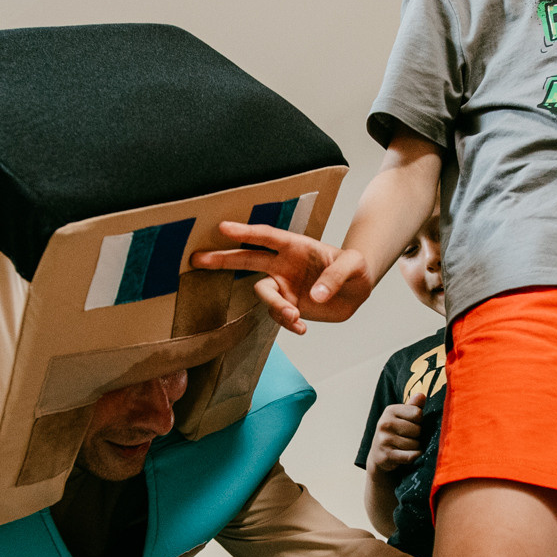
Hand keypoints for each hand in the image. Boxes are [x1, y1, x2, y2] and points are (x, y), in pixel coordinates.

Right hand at [192, 222, 374, 332]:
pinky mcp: (290, 305)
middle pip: (247, 259)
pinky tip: (302, 328)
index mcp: (296, 246)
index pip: (266, 237)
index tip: (223, 228)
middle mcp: (284, 265)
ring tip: (295, 318)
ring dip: (275, 307)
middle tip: (197, 259)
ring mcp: (284, 285)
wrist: (359, 290)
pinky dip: (288, 324)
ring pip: (264, 295)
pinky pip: (279, 316)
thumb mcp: (354, 267)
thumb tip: (314, 295)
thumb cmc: (356, 268)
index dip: (245, 232)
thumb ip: (335, 277)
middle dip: (222, 259)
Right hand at [366, 401, 426, 472]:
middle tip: (407, 437)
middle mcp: (385, 423)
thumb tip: (421, 395)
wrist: (378, 455)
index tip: (410, 424)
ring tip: (405, 446)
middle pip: (417, 430)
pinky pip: (411, 456)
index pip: (417, 413)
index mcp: (390, 411)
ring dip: (415, 447)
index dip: (418, 421)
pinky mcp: (387, 455)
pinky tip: (409, 454)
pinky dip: (414, 456)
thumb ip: (413, 406)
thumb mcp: (402, 417)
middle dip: (417, 436)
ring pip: (415, 444)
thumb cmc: (395, 432)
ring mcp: (384, 440)